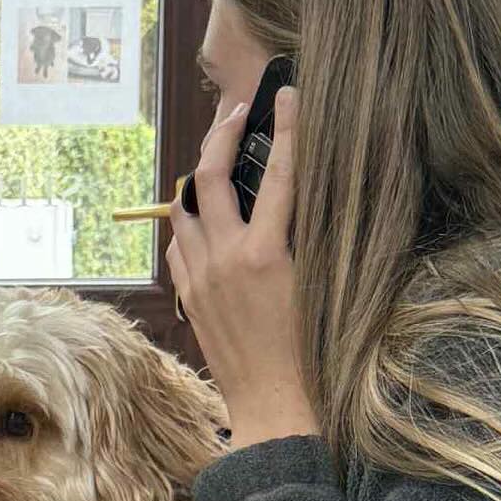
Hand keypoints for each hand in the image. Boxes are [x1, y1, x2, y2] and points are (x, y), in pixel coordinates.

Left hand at [166, 86, 317, 448]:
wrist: (274, 405)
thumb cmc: (311, 352)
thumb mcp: (321, 285)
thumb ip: (308, 236)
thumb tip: (303, 197)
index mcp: (266, 253)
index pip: (277, 172)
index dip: (285, 127)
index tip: (287, 94)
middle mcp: (225, 259)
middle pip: (205, 176)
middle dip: (220, 135)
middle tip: (236, 112)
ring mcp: (200, 278)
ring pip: (183, 208)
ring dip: (197, 179)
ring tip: (217, 159)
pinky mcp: (190, 297)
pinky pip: (179, 244)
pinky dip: (189, 221)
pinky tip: (204, 217)